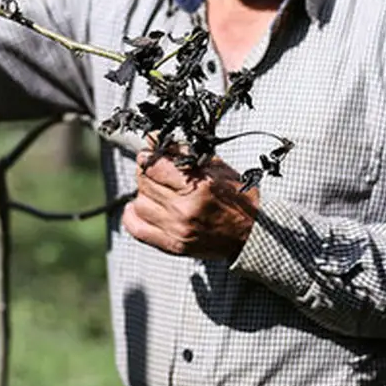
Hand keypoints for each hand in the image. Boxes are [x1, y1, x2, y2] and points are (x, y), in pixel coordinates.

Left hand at [122, 148, 259, 259]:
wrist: (251, 233)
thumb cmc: (237, 197)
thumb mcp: (216, 167)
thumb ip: (183, 154)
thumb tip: (153, 140)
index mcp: (198, 187)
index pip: (154, 165)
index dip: (149, 155)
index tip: (151, 151)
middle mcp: (184, 210)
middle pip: (144, 182)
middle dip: (147, 171)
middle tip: (156, 170)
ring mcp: (177, 230)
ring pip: (139, 203)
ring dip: (144, 193)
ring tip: (157, 190)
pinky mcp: (172, 245)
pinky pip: (137, 228)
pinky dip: (133, 215)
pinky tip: (141, 207)